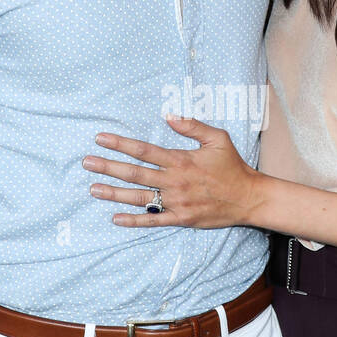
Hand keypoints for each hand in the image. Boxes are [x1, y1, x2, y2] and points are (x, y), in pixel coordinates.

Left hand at [82, 113, 261, 228]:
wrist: (248, 198)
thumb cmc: (233, 166)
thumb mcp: (218, 138)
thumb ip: (192, 126)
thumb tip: (169, 116)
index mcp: (180, 160)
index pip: (144, 150)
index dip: (120, 144)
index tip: (101, 139)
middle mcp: (175, 181)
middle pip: (135, 173)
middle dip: (108, 167)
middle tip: (87, 163)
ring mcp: (177, 201)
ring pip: (139, 197)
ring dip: (114, 193)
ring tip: (93, 189)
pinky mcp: (181, 218)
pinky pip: (153, 220)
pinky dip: (134, 219)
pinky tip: (116, 218)